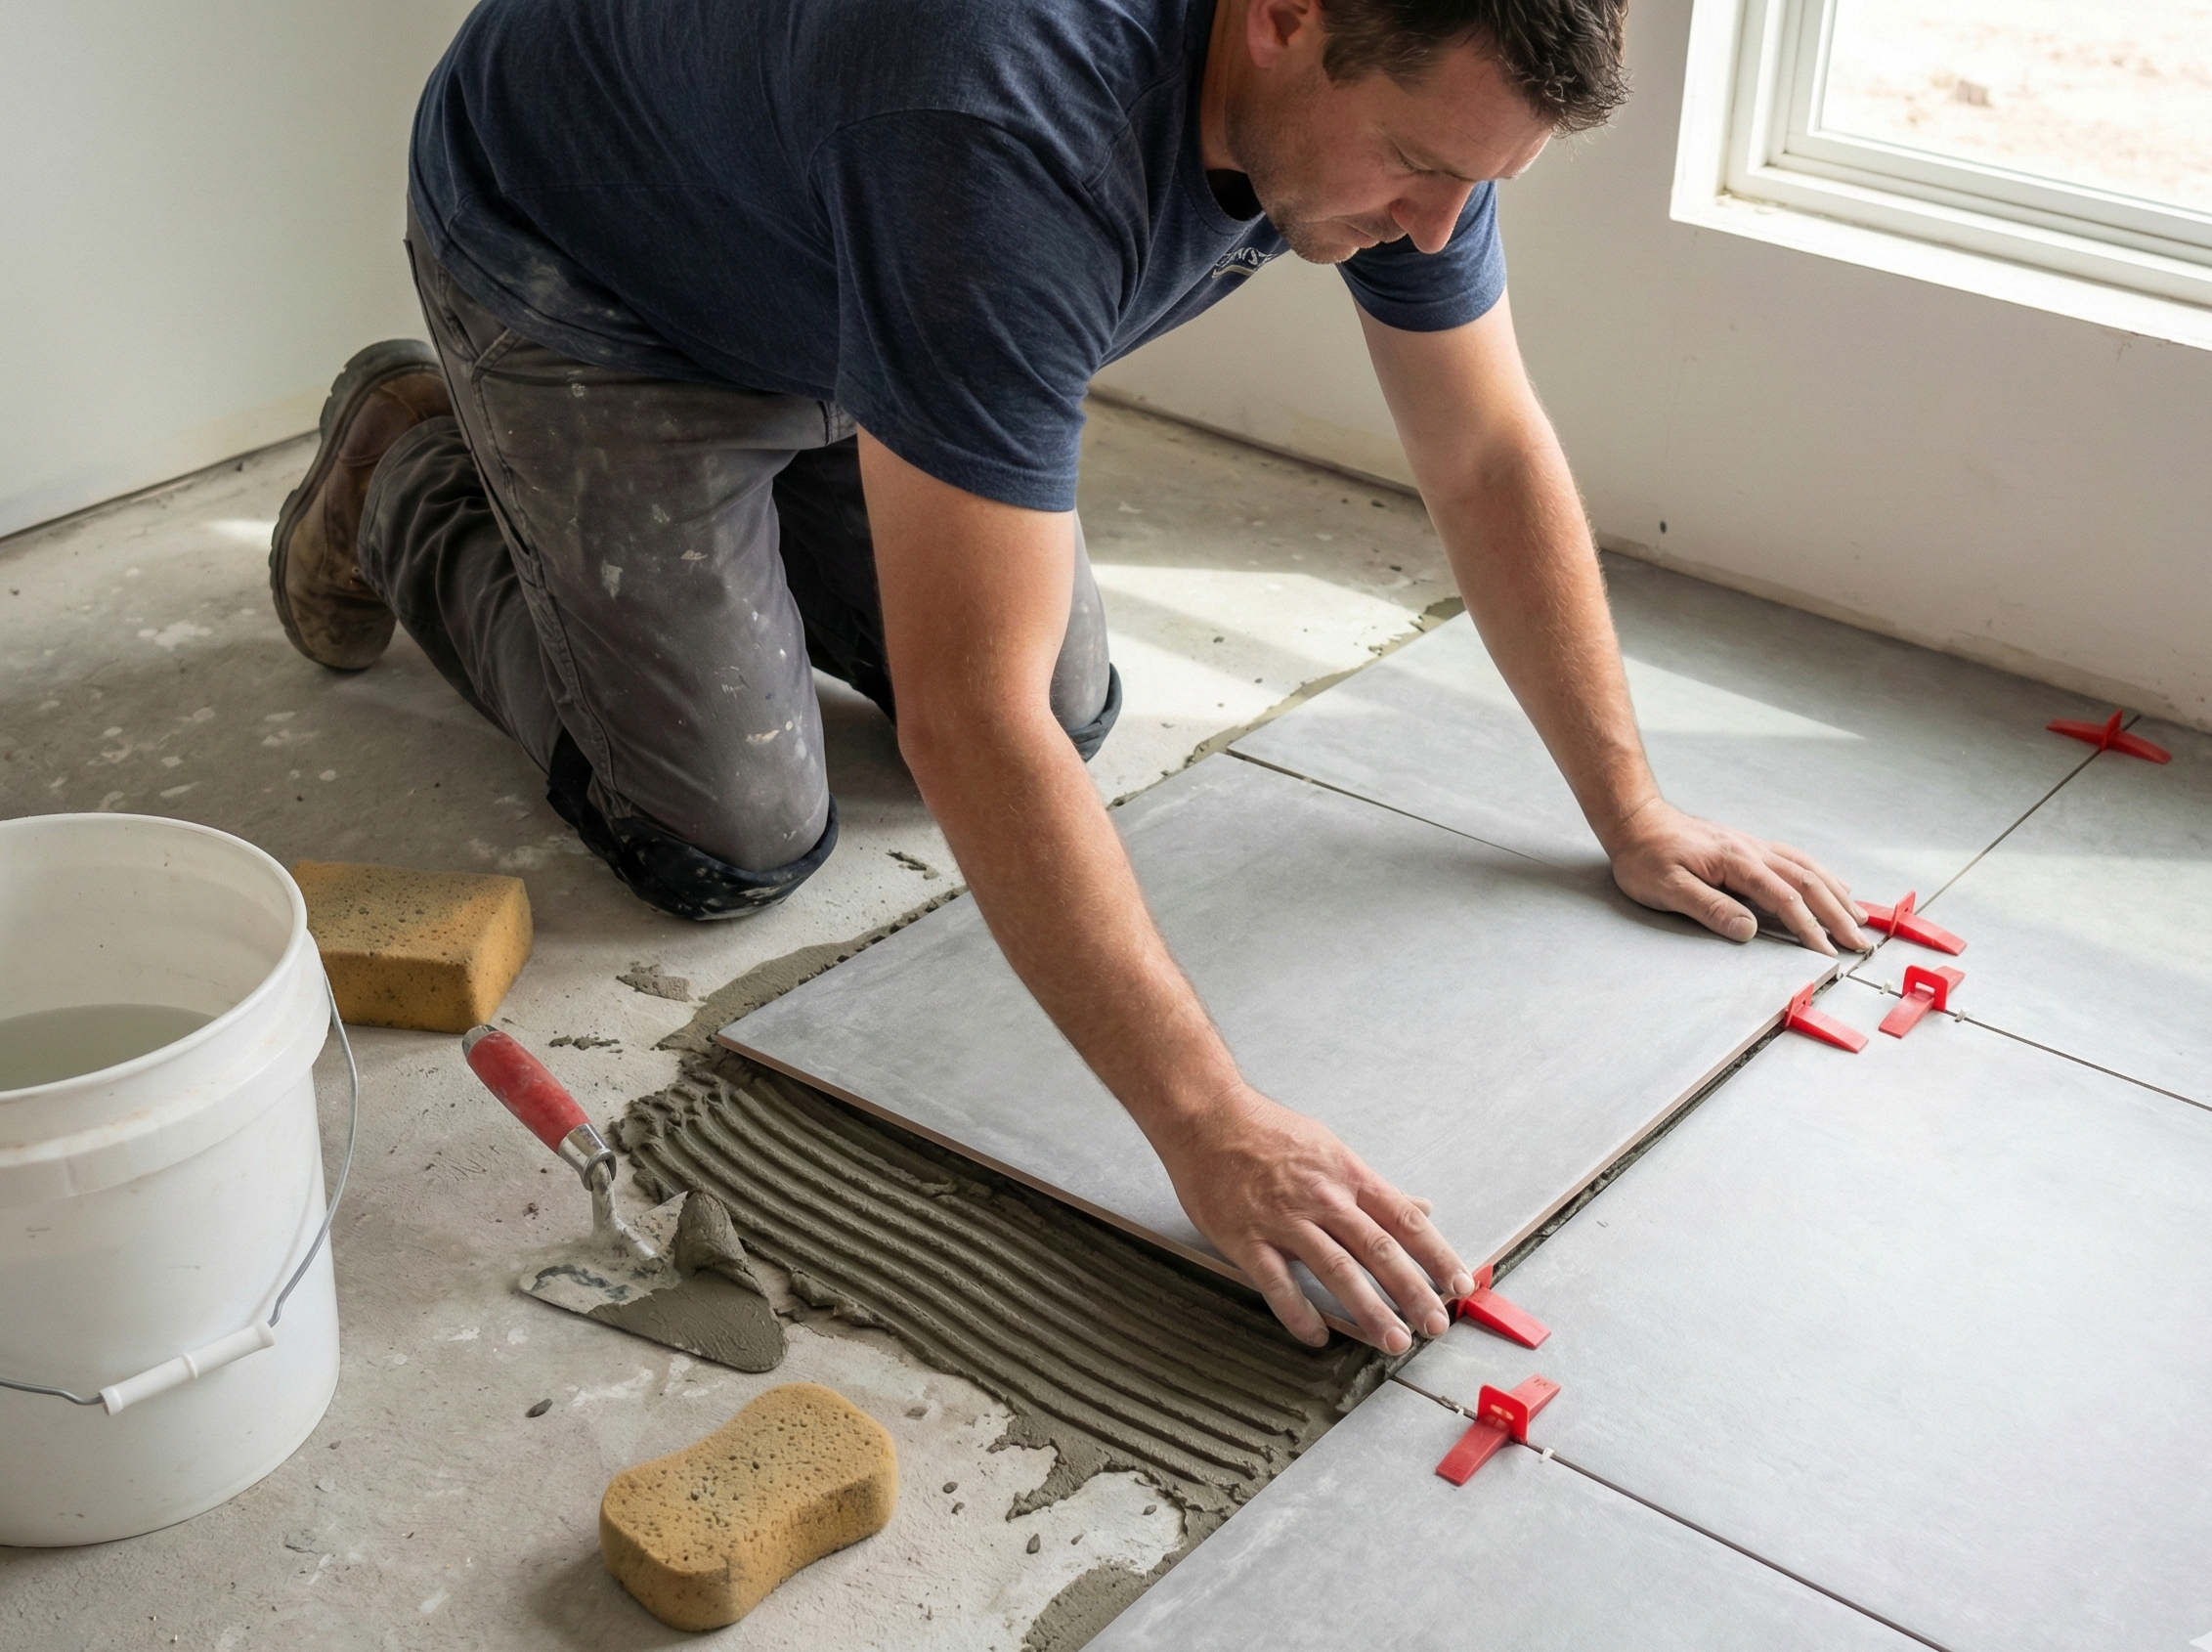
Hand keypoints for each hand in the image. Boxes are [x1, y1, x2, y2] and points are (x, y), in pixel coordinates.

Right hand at [1148, 1083, 1472, 1352]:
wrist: (1205, 1117)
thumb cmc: (1267, 1133)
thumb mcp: (1331, 1150)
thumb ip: (1375, 1187)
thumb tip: (1423, 1206)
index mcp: (1348, 1175)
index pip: (1406, 1219)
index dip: (1437, 1255)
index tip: (1462, 1285)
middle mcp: (1323, 1198)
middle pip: (1379, 1249)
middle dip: (1413, 1291)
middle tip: (1435, 1326)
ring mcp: (1284, 1218)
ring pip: (1336, 1269)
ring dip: (1369, 1310)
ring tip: (1393, 1341)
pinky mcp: (1245, 1236)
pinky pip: (1277, 1283)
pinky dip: (1299, 1314)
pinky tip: (1317, 1336)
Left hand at [1605, 797, 1867, 954]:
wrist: (1637, 821)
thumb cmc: (1646, 856)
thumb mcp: (1667, 887)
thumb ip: (1709, 907)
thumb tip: (1748, 930)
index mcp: (1736, 862)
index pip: (1784, 898)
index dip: (1808, 927)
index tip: (1825, 952)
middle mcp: (1752, 851)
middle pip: (1807, 882)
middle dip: (1836, 914)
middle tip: (1859, 942)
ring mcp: (1753, 846)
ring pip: (1807, 868)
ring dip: (1836, 894)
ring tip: (1859, 918)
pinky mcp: (1750, 847)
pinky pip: (1796, 860)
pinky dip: (1821, 875)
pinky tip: (1832, 885)